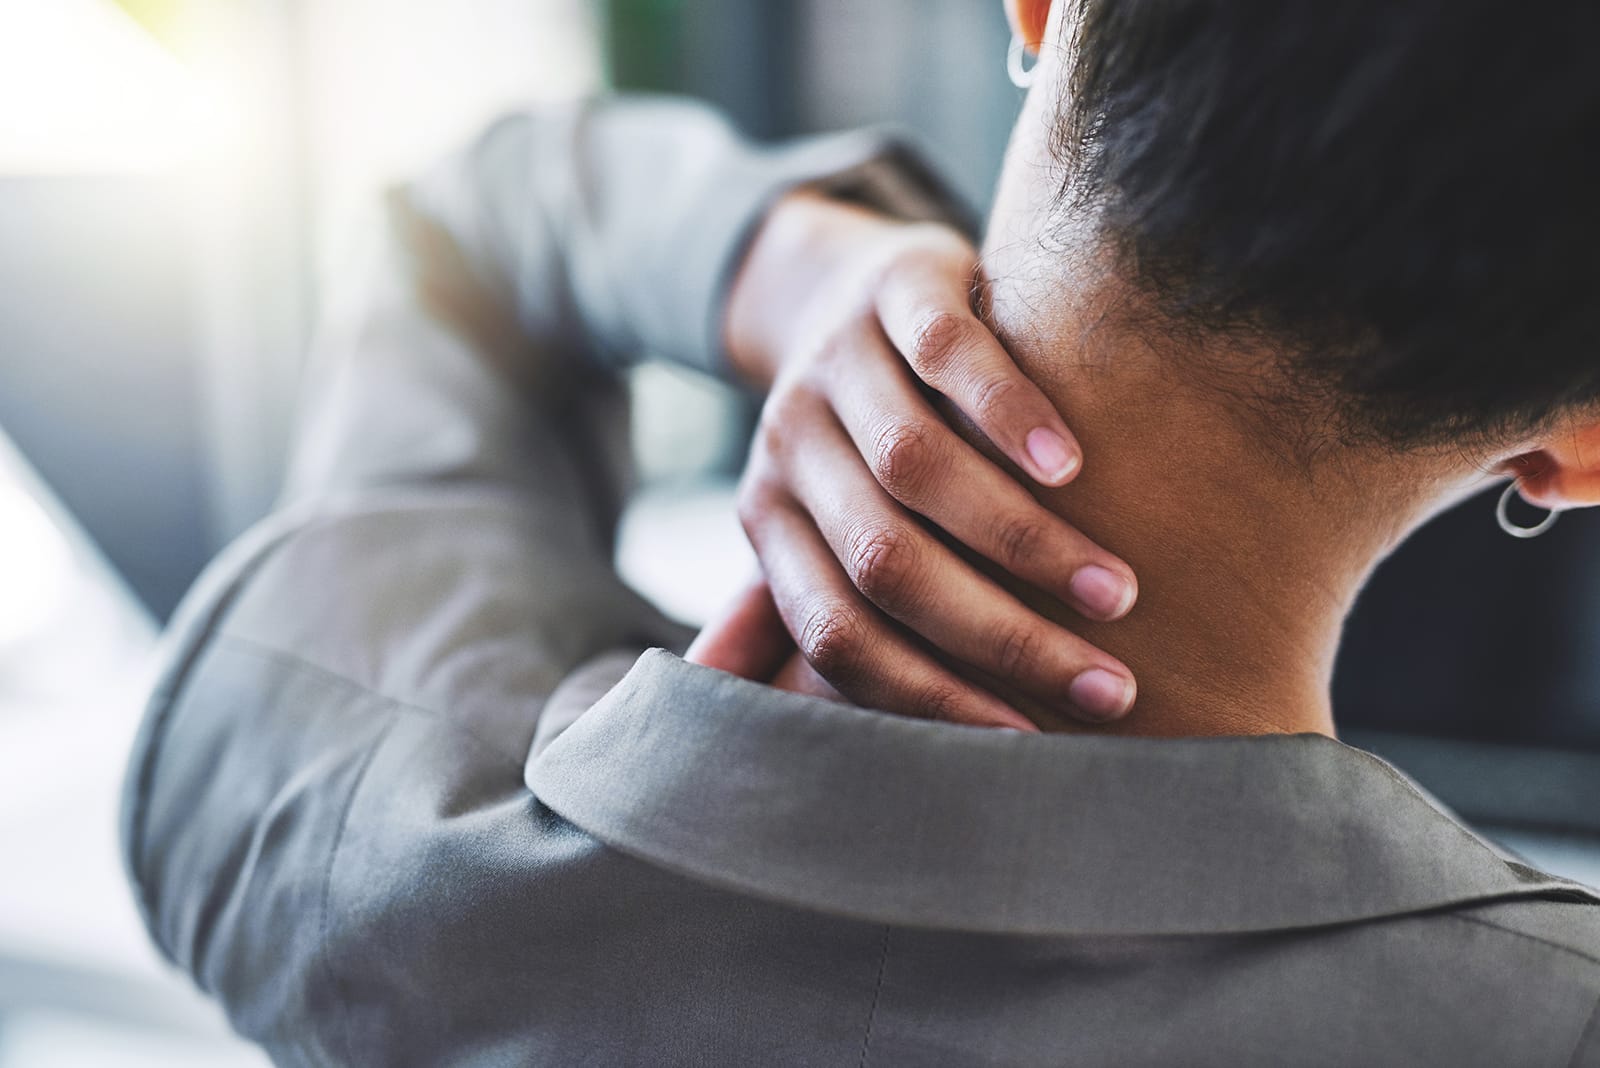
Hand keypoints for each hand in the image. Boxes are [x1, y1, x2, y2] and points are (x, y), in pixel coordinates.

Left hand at [689, 192, 1137, 729]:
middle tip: (1106, 687)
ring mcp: (839, 359)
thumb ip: (790, 612)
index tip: (1027, 740)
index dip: (930, 696)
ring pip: (916, 468)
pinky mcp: (895, 285)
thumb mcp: (812, 521)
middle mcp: (791, 444)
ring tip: (1115, 593)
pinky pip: (945, 353)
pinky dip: (1009, 414)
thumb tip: (727, 703)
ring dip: (1023, 542)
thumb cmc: (853, 438)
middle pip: (885, 563)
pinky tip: (1075, 466)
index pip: (836, 632)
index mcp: (770, 519)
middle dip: (1001, 638)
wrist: (838, 282)